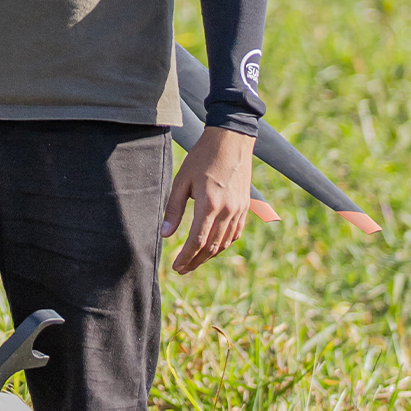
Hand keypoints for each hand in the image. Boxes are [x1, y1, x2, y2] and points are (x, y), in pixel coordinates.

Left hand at [160, 125, 254, 274]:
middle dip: (195, 262)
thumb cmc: (202, 157)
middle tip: (181, 270)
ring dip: (208, 256)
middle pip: (211, 247)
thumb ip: (174, 208)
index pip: (197, 241)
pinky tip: (212, 247)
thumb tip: (165, 234)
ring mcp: (239, 210)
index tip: (175, 267)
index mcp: (209, 204)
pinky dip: (223, 244)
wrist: (231, 141)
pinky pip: (235, 233)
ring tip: (194, 262)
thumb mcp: (182, 180)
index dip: (186, 258)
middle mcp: (227, 211)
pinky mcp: (245, 207)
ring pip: (224, 243)